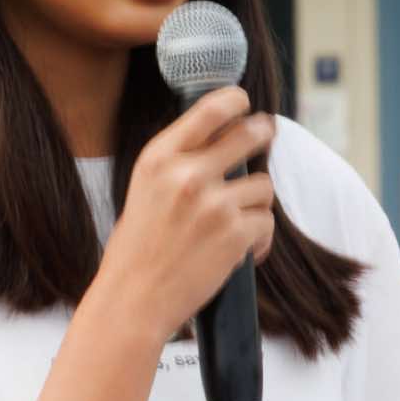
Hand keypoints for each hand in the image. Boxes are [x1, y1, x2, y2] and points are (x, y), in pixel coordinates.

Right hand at [96, 87, 275, 344]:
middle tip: (266, 133)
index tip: (245, 103)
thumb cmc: (136, 250)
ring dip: (255, 204)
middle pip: (248, 134)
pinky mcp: (234, 233)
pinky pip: (265, 222)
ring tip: (234, 227)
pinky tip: (239, 253)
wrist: (133, 300)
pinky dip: (258, 239)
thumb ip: (179, 164)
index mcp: (158, 158)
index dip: (235, 100)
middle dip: (263, 132)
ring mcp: (213, 203)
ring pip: (263, 185)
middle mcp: (186, 174)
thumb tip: (225, 139)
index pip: (210, 109)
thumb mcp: (145, 190)